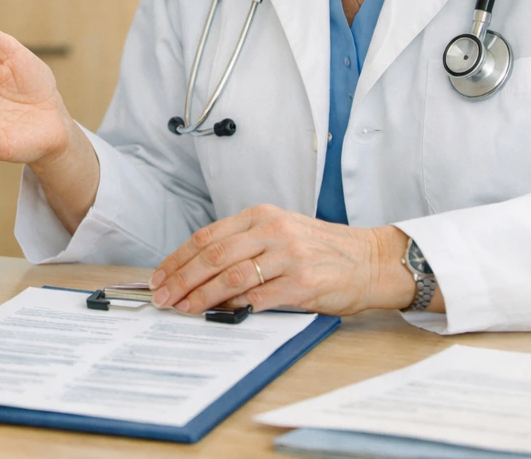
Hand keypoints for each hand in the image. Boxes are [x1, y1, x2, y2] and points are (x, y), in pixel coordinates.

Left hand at [148, 205, 416, 315]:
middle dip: (182, 279)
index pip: (207, 237)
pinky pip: (260, 297)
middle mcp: (273, 230)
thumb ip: (243, 246)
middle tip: (163, 297)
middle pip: (213, 256)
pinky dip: (236, 308)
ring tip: (184, 308)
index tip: (160, 276)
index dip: (178, 258)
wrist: (369, 260)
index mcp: (261, 215)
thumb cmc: (320, 250)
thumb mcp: (279, 233)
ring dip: (201, 296)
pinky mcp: (303, 282)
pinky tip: (220, 314)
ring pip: (231, 277)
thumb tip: (197, 273)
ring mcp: (289, 256)